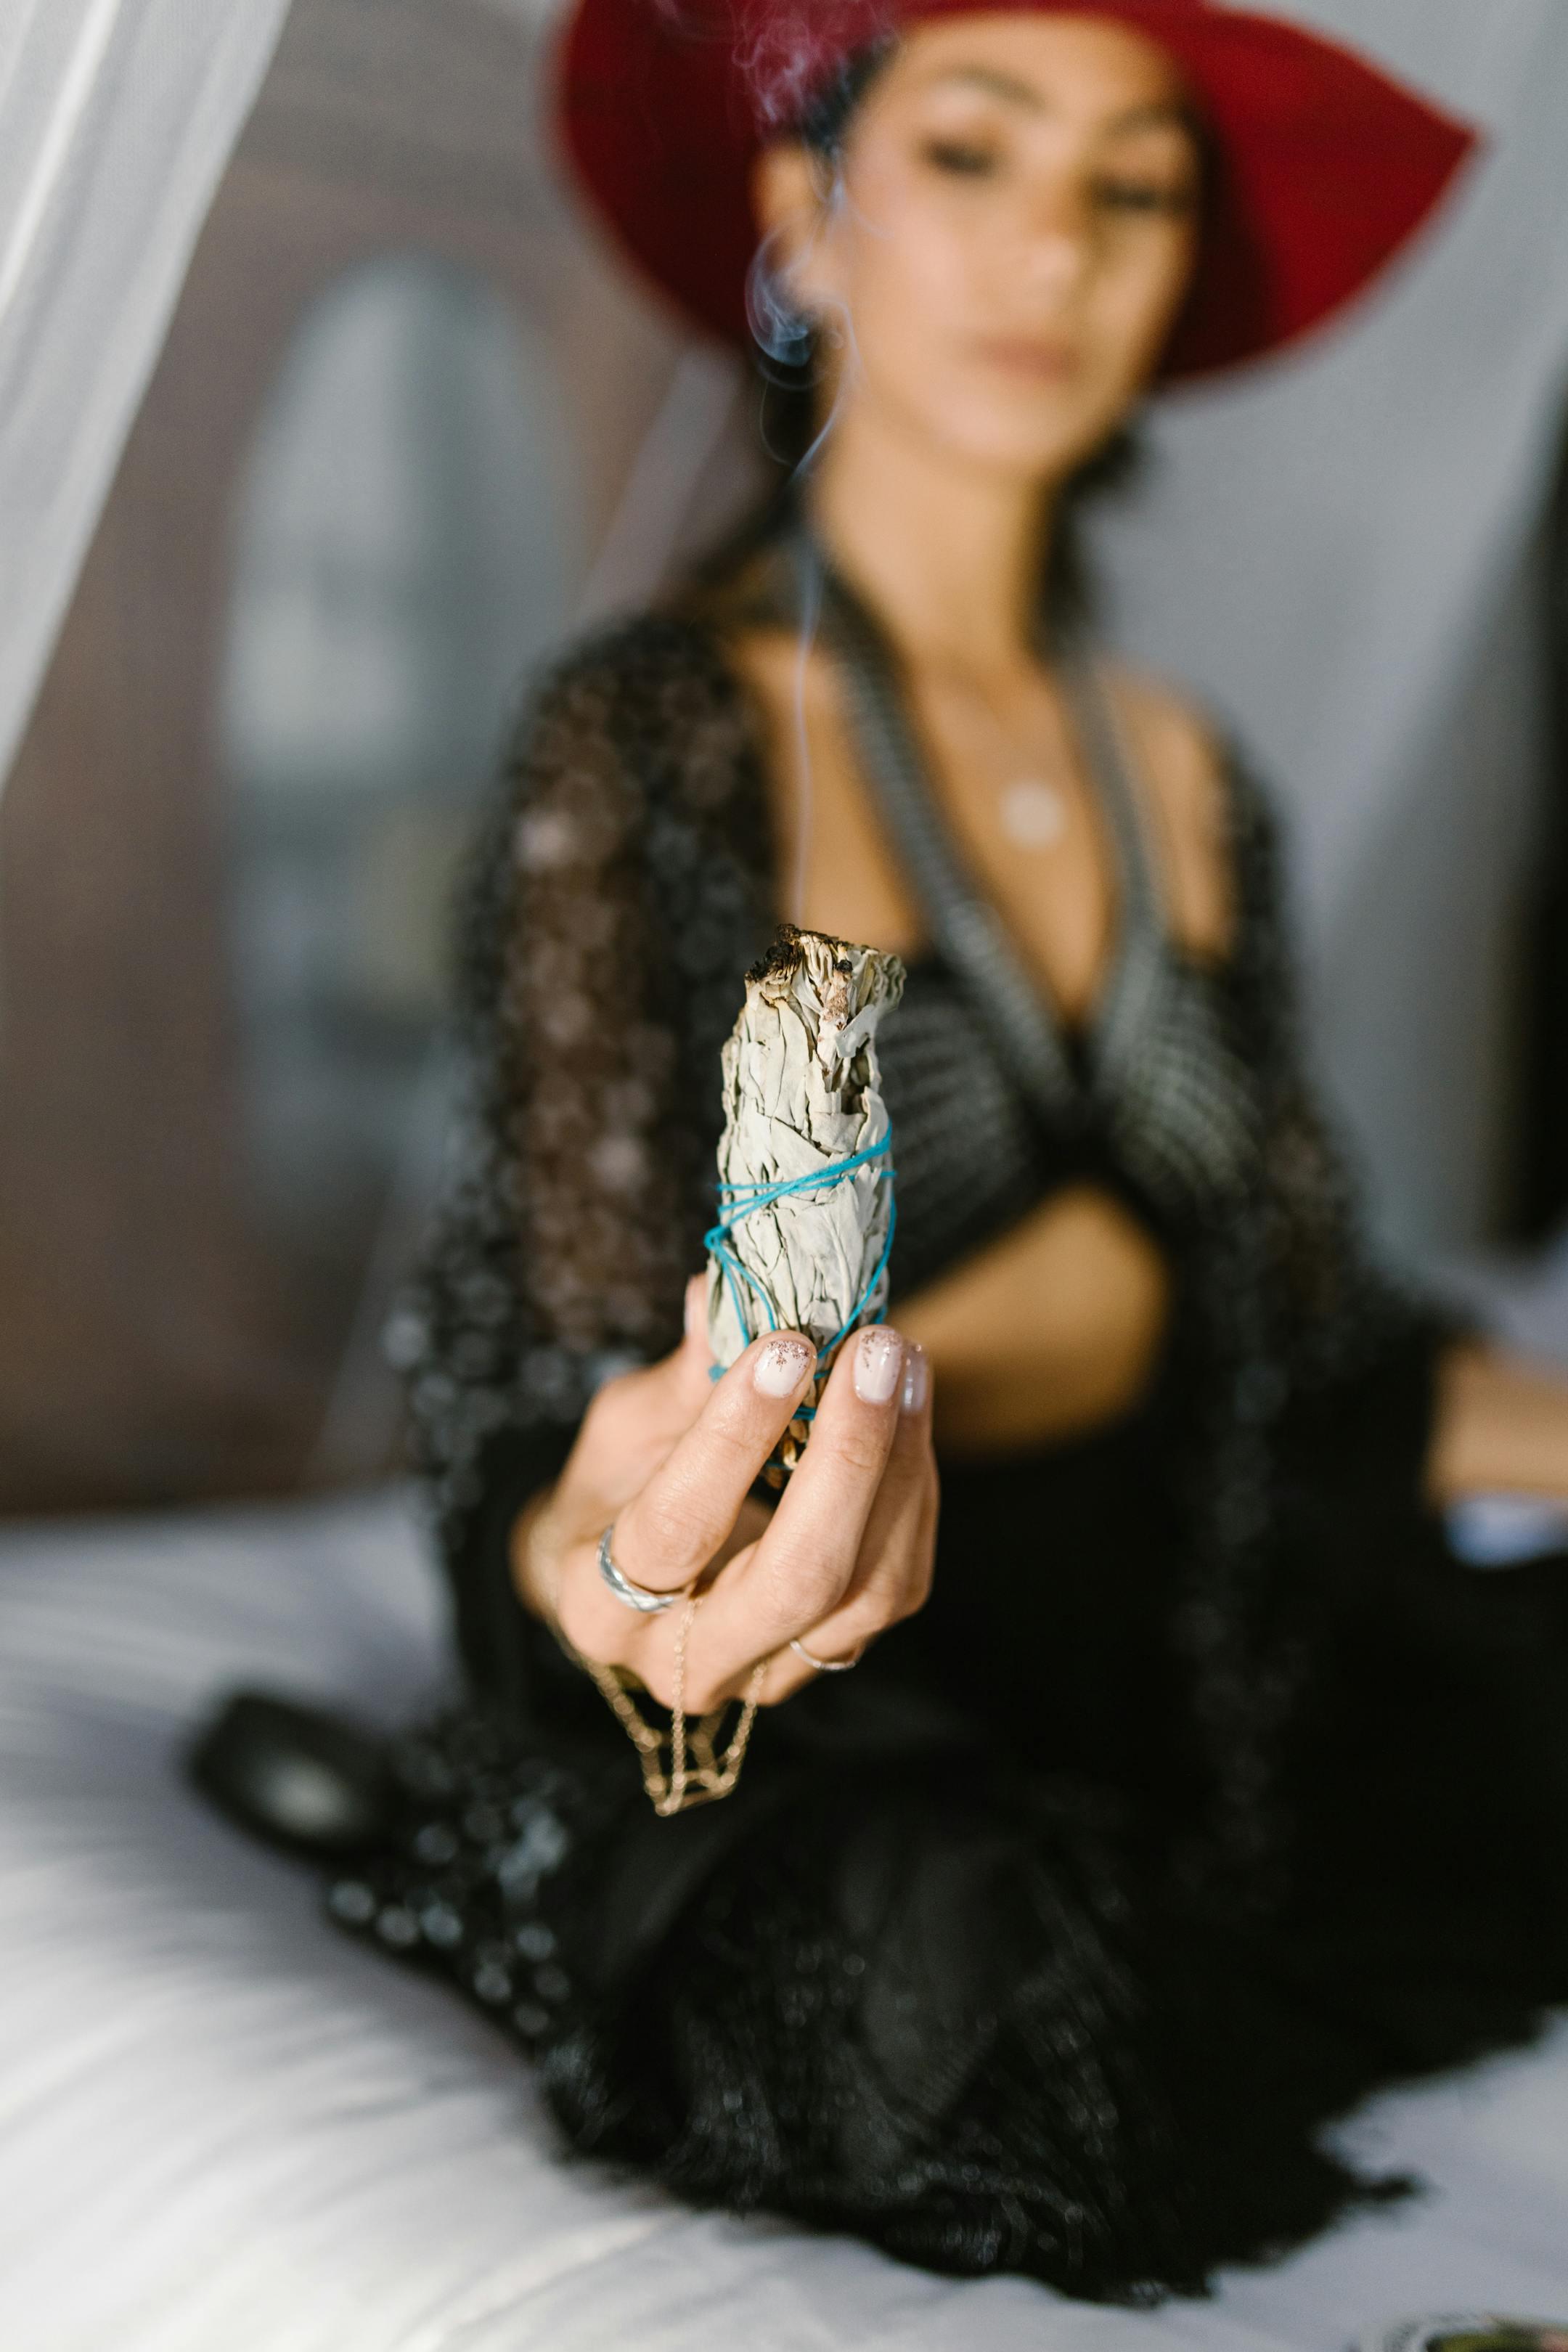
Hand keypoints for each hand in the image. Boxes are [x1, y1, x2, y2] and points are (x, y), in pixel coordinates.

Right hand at [514, 1278, 936, 1709]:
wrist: (633, 1578)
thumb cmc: (618, 1491)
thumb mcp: (624, 1430)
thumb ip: (680, 1378)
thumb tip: (719, 1291)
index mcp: (598, 1607)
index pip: (676, 1530)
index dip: (733, 1436)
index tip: (784, 1345)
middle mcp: (688, 1663)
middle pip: (794, 1579)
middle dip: (848, 1456)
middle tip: (872, 1350)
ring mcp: (770, 1672)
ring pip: (866, 1591)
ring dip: (899, 1467)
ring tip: (902, 1365)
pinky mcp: (831, 1654)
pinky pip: (897, 1585)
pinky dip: (914, 1491)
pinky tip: (910, 1411)